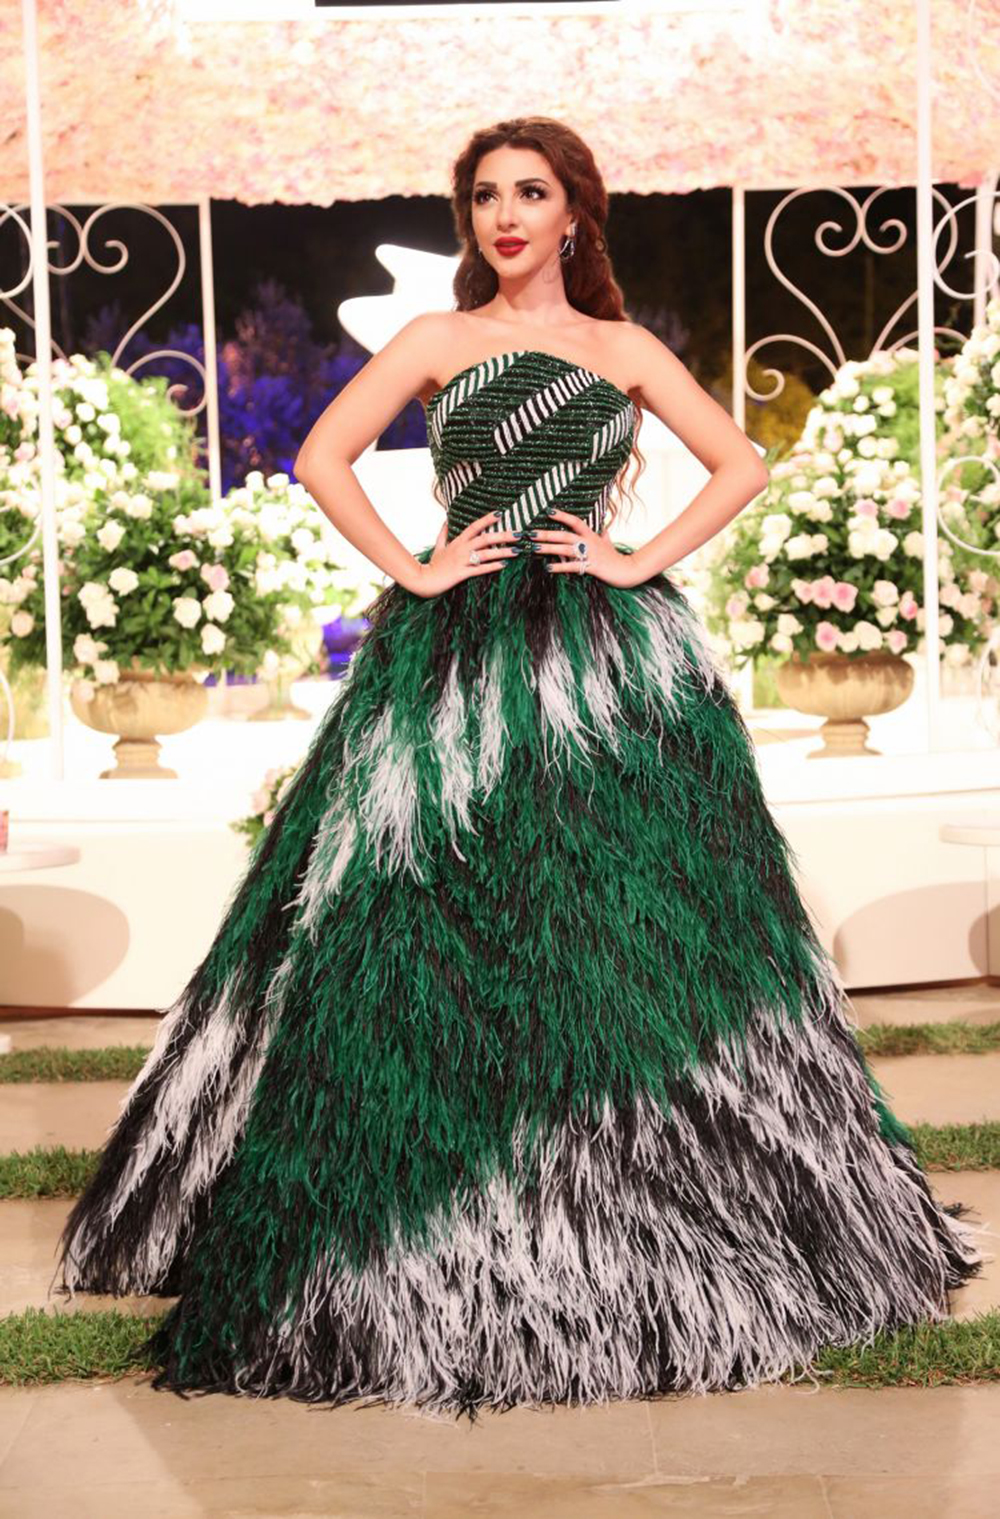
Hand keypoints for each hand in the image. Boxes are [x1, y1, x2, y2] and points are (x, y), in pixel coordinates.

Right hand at [410, 512, 519, 597]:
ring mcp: (462, 561)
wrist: (423, 580)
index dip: (487, 519)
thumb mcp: (438, 547)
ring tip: (517, 550)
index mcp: (458, 541)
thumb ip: (443, 533)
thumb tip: (446, 520)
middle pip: (485, 538)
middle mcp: (462, 549)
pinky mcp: (462, 574)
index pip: (475, 526)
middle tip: (519, 534)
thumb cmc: (433, 565)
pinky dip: (492, 566)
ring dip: (503, 551)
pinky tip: (504, 564)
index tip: (500, 513)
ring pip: (486, 554)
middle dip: (503, 535)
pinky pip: (480, 569)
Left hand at [528, 509, 649, 586]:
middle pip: (565, 535)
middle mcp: (589, 542)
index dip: (562, 515)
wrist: (627, 570)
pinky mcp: (591, 567)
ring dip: (549, 548)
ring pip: (565, 549)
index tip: (548, 511)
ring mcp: (589, 555)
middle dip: (547, 534)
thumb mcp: (608, 542)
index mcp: (591, 535)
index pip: (575, 521)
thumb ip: (603, 533)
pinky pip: (572, 566)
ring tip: (534, 548)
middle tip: (531, 533)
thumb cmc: (615, 557)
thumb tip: (603, 526)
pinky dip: (560, 567)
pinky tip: (548, 568)